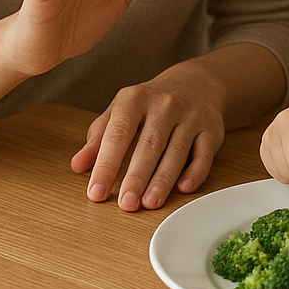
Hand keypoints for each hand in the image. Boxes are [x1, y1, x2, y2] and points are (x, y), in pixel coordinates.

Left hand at [70, 63, 225, 209]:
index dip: (106, 163)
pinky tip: (184, 188)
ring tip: (149, 203)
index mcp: (135, 98)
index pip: (118, 132)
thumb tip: (78, 165)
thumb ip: (99, 136)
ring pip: (176, 151)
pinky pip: (204, 153)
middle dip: (136, 176)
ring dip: (163, 180)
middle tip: (126, 204)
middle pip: (149, 143)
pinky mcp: (211, 129)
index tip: (96, 191)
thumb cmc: (150, 103)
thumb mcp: (121, 110)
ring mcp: (190, 116)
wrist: (195, 84)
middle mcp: (164, 104)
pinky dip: (195, 172)